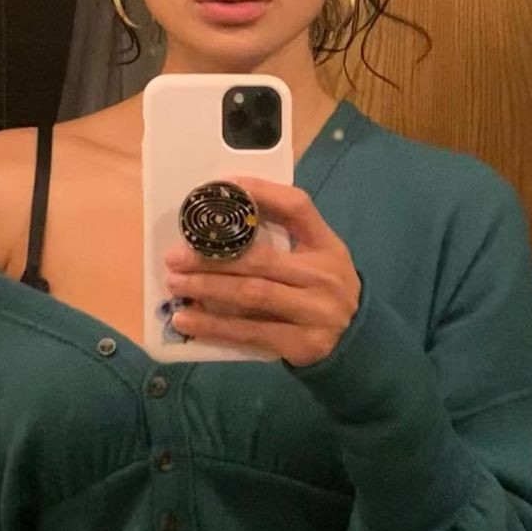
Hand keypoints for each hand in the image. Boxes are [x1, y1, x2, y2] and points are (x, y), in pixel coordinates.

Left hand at [163, 176, 360, 367]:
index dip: (262, 193)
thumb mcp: (319, 254)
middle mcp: (323, 275)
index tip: (225, 187)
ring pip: (251, 296)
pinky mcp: (300, 343)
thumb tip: (224, 219)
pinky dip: (213, 326)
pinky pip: (249, 332)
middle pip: (261, 260)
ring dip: (206, 289)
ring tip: (175, 285)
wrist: (356, 339)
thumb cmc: (324, 287)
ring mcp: (314, 312)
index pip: (298, 207)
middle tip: (174, 256)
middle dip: (211, 257)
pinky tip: (186, 321)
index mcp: (327, 245)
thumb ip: (286, 236)